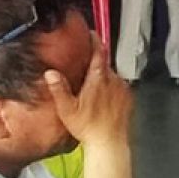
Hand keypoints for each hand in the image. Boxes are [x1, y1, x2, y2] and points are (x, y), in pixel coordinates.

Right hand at [42, 34, 133, 153]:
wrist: (109, 143)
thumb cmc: (88, 128)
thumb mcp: (67, 110)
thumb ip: (59, 89)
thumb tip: (50, 73)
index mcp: (98, 78)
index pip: (98, 51)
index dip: (94, 40)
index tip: (90, 33)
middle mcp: (113, 80)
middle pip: (104, 64)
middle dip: (94, 64)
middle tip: (83, 70)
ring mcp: (122, 88)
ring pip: (111, 75)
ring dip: (102, 78)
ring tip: (91, 89)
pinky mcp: (128, 97)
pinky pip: (118, 86)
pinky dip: (111, 88)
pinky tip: (102, 100)